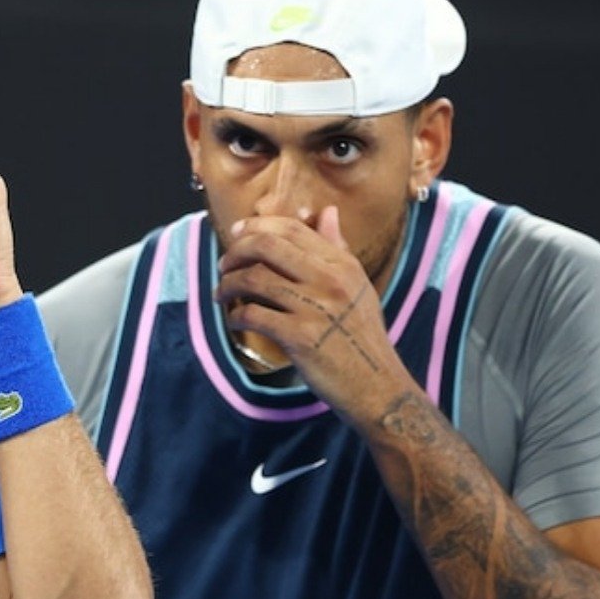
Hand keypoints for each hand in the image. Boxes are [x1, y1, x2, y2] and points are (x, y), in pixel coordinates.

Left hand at [214, 205, 407, 417]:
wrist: (378, 386)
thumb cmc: (363, 336)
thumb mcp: (358, 286)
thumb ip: (338, 248)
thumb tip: (327, 212)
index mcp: (342, 265)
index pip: (292, 229)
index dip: (257, 226)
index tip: (236, 233)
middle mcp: (329, 280)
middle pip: (267, 246)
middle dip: (236, 252)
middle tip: (223, 265)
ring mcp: (314, 308)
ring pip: (254, 279)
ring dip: (228, 285)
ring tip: (221, 294)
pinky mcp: (299, 337)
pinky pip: (253, 315)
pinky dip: (236, 316)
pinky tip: (235, 321)